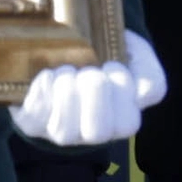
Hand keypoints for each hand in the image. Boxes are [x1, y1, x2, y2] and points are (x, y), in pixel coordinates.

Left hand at [12, 34, 168, 147]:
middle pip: (97, 133)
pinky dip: (39, 95)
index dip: (121, 93)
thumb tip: (139, 94)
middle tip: (89, 71)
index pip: (127, 123)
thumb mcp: (137, 56)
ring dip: (66, 95)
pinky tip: (46, 75)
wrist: (67, 49)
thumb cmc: (110, 56)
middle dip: (93, 95)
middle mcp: (92, 132)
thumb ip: (147, 72)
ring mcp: (62, 131)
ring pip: (64, 132)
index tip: (112, 64)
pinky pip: (33, 121)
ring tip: (66, 71)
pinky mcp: (34, 123)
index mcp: (122, 118)